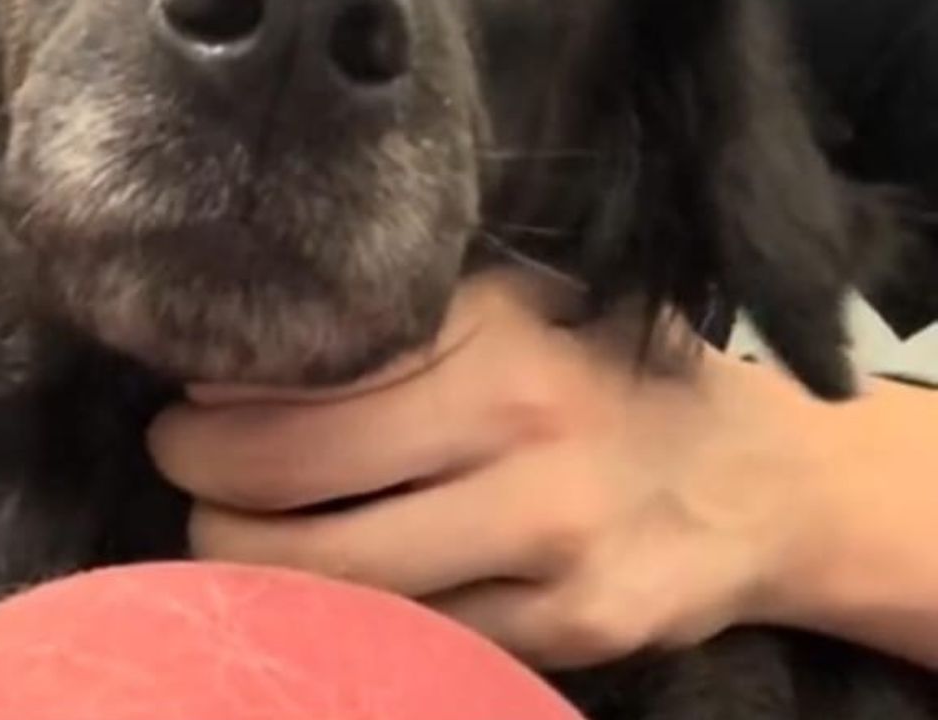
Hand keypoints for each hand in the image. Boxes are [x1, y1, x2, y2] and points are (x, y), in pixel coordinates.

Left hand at [147, 266, 826, 669]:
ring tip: (227, 536)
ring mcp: (549, 541)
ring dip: (249, 568)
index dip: (217, 403)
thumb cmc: (603, 367)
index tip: (185, 405)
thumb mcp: (511, 304)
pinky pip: (412, 639)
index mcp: (495, 329)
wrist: (762, 477)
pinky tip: (318, 594)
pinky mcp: (569, 633)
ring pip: (338, 581)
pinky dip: (342, 623)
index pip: (308, 374)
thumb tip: (239, 360)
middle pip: (295, 482)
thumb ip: (398, 324)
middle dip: (205, 486)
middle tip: (182, 469)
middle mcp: (522, 429)